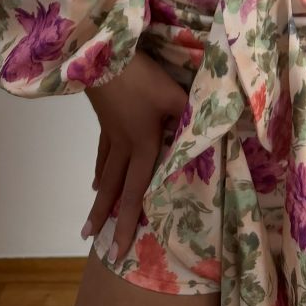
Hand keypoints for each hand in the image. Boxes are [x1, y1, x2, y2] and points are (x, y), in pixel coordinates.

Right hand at [81, 49, 188, 260]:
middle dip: (104, 216)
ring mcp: (111, 132)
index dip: (127, 222)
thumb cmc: (141, 80)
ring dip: (100, 196)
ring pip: (105, 172)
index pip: (136, 191)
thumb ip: (191, 116)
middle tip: (91, 240)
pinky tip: (96, 175)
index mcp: (143, 145)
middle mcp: (125, 146)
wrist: (104, 57)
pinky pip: (102, 150)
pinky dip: (100, 166)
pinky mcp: (105, 118)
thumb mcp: (173, 95)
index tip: (117, 249)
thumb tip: (214, 131)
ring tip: (93, 218)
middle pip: (114, 187)